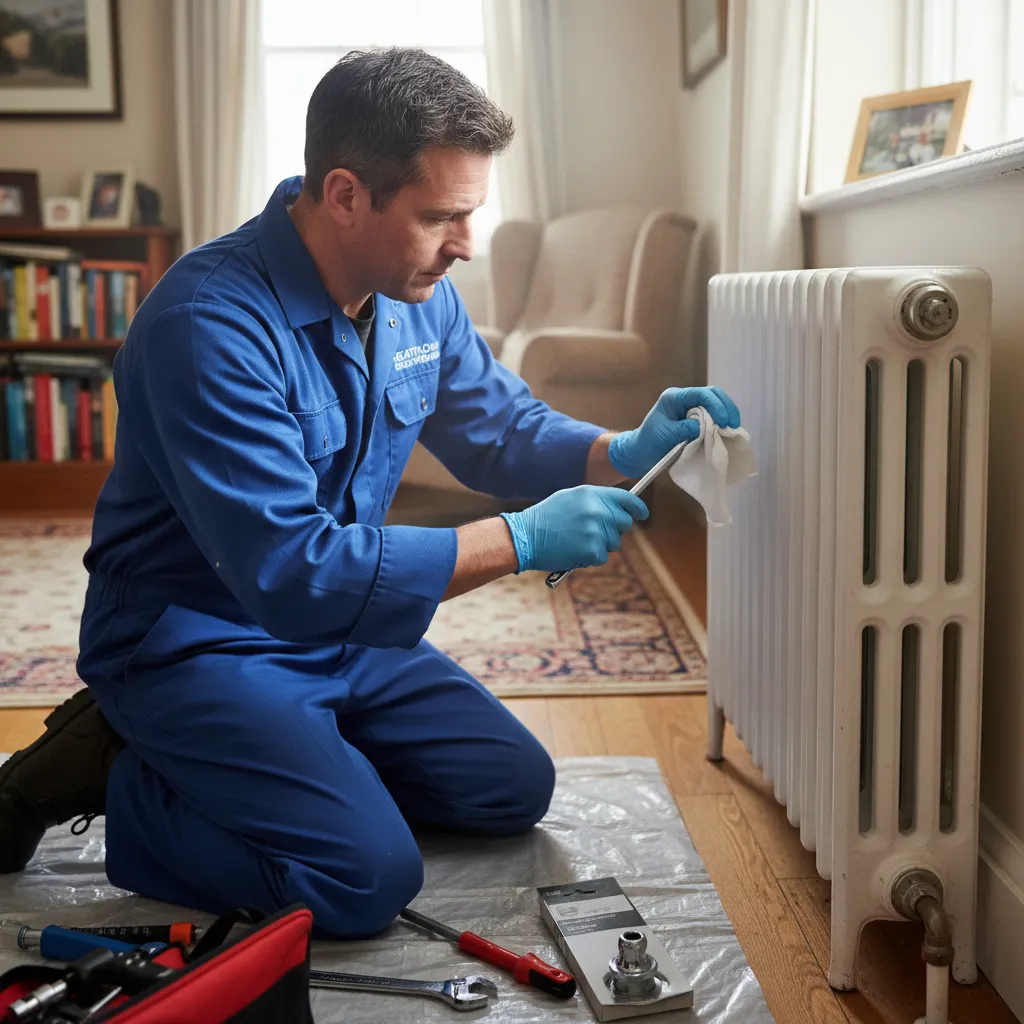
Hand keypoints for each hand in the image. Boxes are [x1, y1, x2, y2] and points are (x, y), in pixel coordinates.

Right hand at [500, 486, 648, 572]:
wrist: (525, 537)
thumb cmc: (545, 518)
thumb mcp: (571, 498)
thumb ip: (595, 500)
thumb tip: (617, 508)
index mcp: (592, 494)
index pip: (627, 499)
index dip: (638, 508)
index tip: (642, 514)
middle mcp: (597, 511)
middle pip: (624, 523)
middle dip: (615, 529)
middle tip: (597, 532)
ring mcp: (596, 531)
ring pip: (614, 542)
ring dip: (600, 544)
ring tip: (577, 540)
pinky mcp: (592, 551)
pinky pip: (602, 557)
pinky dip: (590, 557)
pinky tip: (573, 550)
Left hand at [608, 387, 740, 478]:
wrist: (640, 453)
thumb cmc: (648, 443)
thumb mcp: (666, 436)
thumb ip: (685, 429)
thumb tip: (705, 426)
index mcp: (674, 398)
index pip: (701, 394)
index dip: (716, 406)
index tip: (724, 422)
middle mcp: (684, 399)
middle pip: (713, 395)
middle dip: (726, 408)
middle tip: (733, 425)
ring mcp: (690, 409)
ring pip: (716, 404)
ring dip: (726, 415)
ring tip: (732, 430)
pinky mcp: (695, 420)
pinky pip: (713, 417)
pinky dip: (721, 423)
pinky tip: (727, 433)